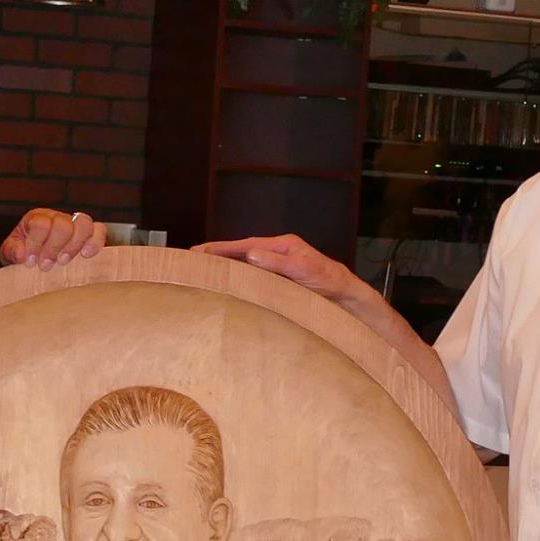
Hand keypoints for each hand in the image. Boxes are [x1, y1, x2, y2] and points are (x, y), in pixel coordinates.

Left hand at [0, 208, 104, 269]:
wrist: (35, 259)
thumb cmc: (23, 254)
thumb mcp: (10, 253)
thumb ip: (11, 252)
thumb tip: (22, 254)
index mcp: (36, 218)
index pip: (41, 223)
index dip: (36, 243)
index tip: (30, 261)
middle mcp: (57, 217)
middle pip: (63, 223)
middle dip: (54, 247)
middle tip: (46, 265)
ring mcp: (74, 224)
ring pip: (83, 223)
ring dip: (74, 245)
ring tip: (64, 262)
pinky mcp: (89, 235)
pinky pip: (99, 230)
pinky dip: (95, 242)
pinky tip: (86, 255)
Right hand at [194, 235, 366, 302]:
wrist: (346, 295)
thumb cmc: (329, 281)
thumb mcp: (303, 270)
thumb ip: (277, 263)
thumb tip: (251, 254)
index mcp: (282, 245)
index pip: (246, 244)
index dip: (222, 248)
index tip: (201, 251)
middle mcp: (278, 252)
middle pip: (242, 251)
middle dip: (218, 254)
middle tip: (193, 257)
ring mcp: (279, 265)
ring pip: (246, 262)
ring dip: (226, 265)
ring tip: (205, 268)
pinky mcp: (280, 278)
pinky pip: (254, 274)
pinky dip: (239, 275)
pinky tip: (229, 282)